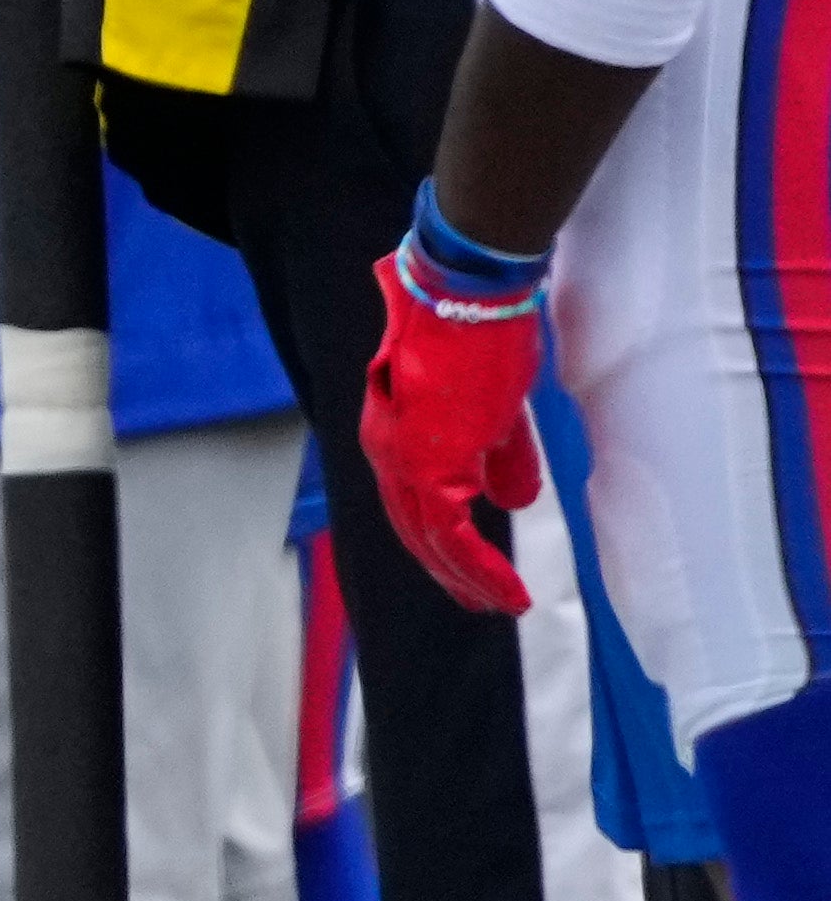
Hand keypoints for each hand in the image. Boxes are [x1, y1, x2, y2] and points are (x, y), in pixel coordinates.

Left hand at [361, 239, 550, 616]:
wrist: (468, 295)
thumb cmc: (482, 336)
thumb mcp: (496, 409)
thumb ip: (500, 458)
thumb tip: (513, 501)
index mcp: (396, 436)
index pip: (414, 505)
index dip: (443, 544)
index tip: (475, 575)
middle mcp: (387, 452)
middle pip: (415, 530)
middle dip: (450, 572)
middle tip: (486, 604)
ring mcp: (402, 459)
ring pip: (428, 539)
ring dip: (466, 578)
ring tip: (502, 606)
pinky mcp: (429, 463)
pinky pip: (449, 532)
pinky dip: (477, 566)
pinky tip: (506, 590)